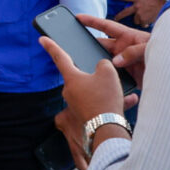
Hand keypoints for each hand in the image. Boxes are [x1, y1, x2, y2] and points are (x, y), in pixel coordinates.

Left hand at [40, 37, 128, 169]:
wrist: (108, 130)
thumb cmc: (105, 99)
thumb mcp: (108, 73)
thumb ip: (103, 64)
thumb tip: (101, 68)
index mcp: (72, 78)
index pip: (60, 58)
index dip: (52, 46)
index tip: (42, 39)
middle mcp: (70, 92)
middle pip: (81, 78)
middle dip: (96, 77)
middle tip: (108, 78)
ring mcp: (76, 106)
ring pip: (93, 93)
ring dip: (107, 92)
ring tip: (123, 93)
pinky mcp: (84, 117)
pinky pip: (98, 105)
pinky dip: (110, 103)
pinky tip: (127, 101)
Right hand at [76, 14, 150, 86]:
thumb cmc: (166, 52)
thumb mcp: (148, 47)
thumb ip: (132, 52)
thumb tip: (115, 62)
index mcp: (126, 37)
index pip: (105, 26)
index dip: (92, 21)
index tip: (78, 18)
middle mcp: (123, 49)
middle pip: (101, 45)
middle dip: (90, 46)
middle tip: (76, 48)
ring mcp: (124, 62)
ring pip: (105, 62)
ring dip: (99, 64)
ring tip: (86, 67)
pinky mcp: (128, 76)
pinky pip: (113, 76)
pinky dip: (108, 79)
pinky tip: (102, 83)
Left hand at [111, 0, 164, 27]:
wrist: (165, 3)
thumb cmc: (157, 2)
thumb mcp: (146, 0)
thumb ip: (140, 6)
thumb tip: (137, 14)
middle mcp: (137, 6)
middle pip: (125, 12)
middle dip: (119, 16)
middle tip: (115, 18)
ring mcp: (140, 13)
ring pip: (136, 20)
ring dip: (139, 20)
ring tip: (146, 16)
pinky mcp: (144, 19)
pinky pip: (142, 24)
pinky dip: (145, 23)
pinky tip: (150, 19)